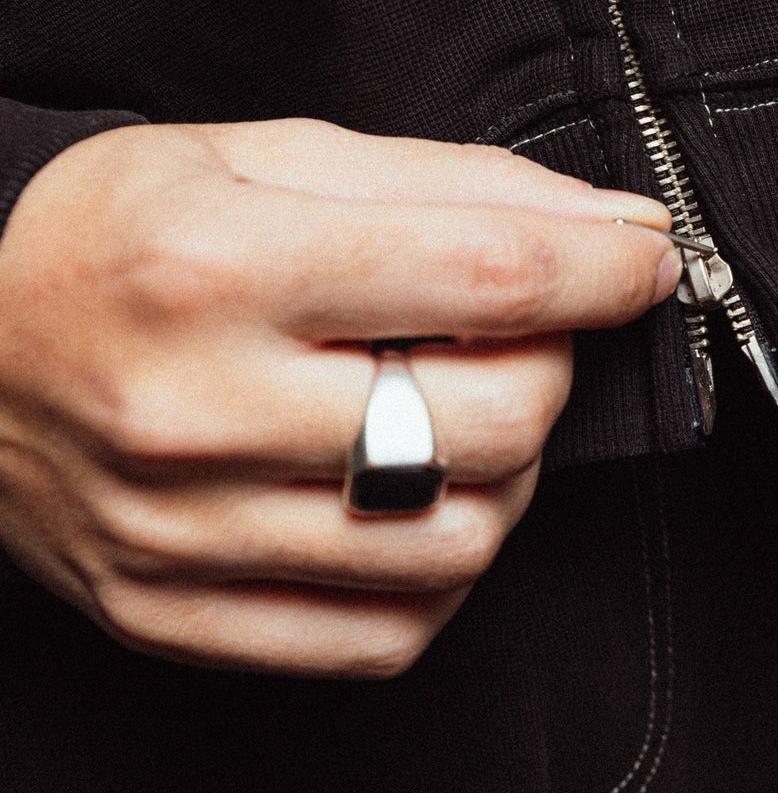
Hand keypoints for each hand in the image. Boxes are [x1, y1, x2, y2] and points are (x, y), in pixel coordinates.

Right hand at [0, 118, 678, 674]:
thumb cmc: (120, 239)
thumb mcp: (264, 160)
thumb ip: (452, 186)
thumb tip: (621, 226)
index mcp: (212, 266)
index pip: (489, 276)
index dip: (606, 269)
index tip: (643, 261)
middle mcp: (195, 413)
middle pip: (496, 423)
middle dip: (547, 369)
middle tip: (510, 336)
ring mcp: (184, 539)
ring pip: (463, 541)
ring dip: (503, 473)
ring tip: (448, 417)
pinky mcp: (181, 619)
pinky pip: (392, 632)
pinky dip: (438, 567)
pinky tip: (402, 501)